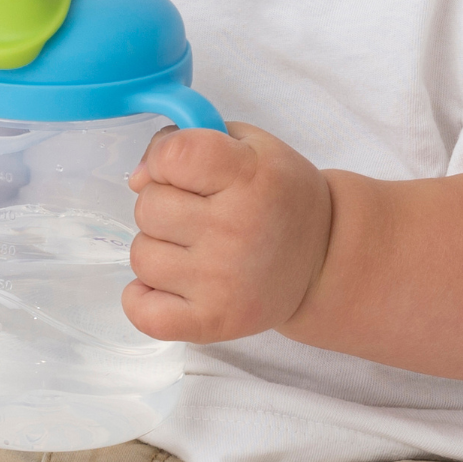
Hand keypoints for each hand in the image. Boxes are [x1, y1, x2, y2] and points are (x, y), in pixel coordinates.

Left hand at [122, 123, 332, 344]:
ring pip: (142, 255)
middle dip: (164, 204)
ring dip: (160, 248)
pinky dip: (144, 299)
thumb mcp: (251, 146)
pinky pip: (143, 312)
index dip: (164, 158)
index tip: (181, 169)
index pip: (174, 156)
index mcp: (250, 177)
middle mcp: (235, 230)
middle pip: (148, 207)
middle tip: (199, 212)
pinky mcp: (214, 322)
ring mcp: (222, 281)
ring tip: (196, 248)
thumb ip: (191, 140)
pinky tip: (172, 284)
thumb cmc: (280, 197)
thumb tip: (138, 176)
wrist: (324, 258)